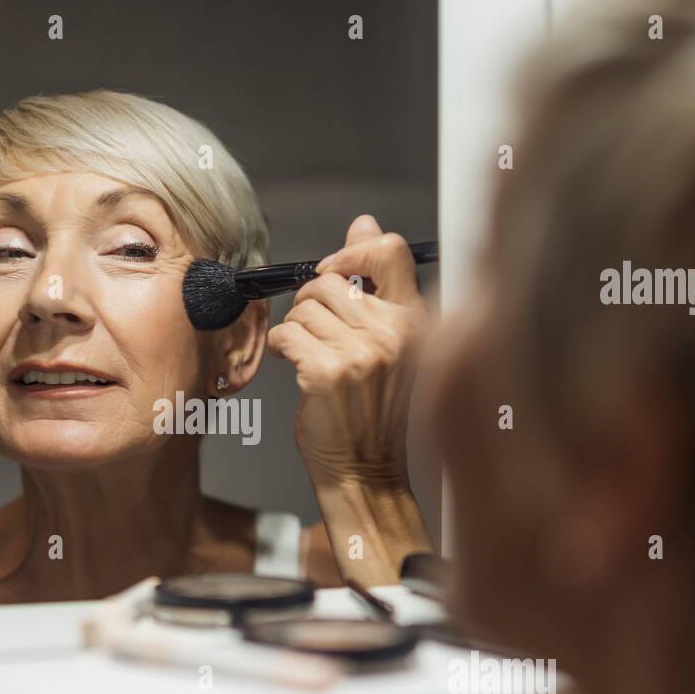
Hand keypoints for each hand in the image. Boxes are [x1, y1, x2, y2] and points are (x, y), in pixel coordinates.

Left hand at [267, 214, 427, 488]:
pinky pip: (285, 334)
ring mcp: (361, 354)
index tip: (334, 273)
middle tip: (315, 331)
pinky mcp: (325, 372)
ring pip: (303, 308)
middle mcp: (394, 333)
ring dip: (295, 329)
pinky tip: (293, 365)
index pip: (389, 249)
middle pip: (330, 279)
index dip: (351, 252)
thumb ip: (377, 281)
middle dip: (310, 302)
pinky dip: (279, 347)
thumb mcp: (388, 340)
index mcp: (415, 320)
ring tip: (308, 353)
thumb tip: (364, 223)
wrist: (364, 470)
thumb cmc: (372, 409)